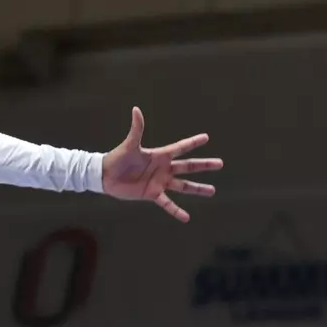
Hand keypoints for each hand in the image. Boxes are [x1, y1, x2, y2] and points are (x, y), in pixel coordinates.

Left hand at [100, 106, 221, 221]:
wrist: (106, 176)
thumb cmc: (118, 157)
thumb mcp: (130, 144)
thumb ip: (136, 128)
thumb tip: (136, 109)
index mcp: (160, 155)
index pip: (180, 148)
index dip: (193, 142)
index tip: (206, 137)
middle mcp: (163, 168)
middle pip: (188, 166)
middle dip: (204, 165)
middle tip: (220, 163)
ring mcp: (160, 182)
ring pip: (183, 186)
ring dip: (197, 188)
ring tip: (212, 191)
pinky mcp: (152, 194)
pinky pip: (167, 204)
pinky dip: (176, 211)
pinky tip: (187, 217)